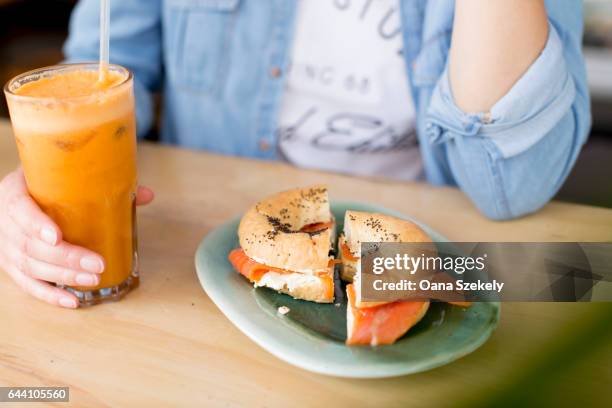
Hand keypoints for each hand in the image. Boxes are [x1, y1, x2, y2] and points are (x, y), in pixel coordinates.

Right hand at [0, 168, 153, 307]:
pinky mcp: (12, 266)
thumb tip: (147, 195)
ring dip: (64, 276)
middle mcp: (4, 223)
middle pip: (31, 245)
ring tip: (93, 278)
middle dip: (66, 258)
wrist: (12, 198)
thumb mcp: (61, 177)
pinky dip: (50, 295)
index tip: (57, 236)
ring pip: (31, 266)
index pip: (19, 209)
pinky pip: (28, 285)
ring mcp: (6, 247)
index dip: (36, 224)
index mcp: (13, 193)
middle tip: (97, 263)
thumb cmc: (42, 186)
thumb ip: (100, 184)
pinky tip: (72, 301)